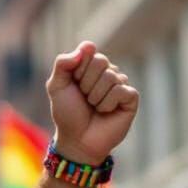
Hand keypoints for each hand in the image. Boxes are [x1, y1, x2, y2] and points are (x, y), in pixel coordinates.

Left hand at [46, 41, 138, 164]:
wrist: (76, 140)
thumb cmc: (67, 114)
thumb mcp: (56, 87)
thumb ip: (62, 64)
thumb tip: (86, 46)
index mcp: (91, 66)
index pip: (89, 51)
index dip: (77, 70)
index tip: (74, 84)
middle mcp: (108, 71)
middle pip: (101, 61)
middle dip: (86, 84)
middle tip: (84, 99)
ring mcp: (121, 83)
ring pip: (110, 77)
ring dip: (95, 97)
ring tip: (94, 108)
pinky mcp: (131, 97)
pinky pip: (120, 91)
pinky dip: (107, 104)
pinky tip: (106, 112)